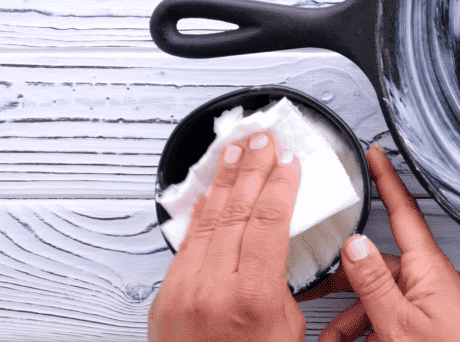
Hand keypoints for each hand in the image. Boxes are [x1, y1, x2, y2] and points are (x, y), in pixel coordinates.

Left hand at [149, 133, 305, 341]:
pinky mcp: (166, 296)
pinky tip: (211, 192)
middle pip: (237, 210)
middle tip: (263, 139)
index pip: (269, 221)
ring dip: (225, 179)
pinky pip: (188, 241)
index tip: (289, 162)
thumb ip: (286, 282)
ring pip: (208, 219)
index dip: (280, 185)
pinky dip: (202, 210)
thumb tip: (284, 246)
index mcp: (253, 298)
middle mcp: (213, 289)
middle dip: (253, 168)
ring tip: (235, 151)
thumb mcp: (290, 329)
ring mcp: (184, 290)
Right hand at [314, 145, 459, 341]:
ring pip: (378, 302)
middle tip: (309, 292)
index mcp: (428, 269)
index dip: (387, 179)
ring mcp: (429, 308)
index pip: (403, 212)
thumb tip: (353, 242)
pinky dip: (366, 335)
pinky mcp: (427, 330)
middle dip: (342, 285)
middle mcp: (429, 283)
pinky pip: (389, 322)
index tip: (376, 153)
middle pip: (376, 267)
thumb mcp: (398, 322)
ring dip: (349, 324)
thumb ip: (373, 282)